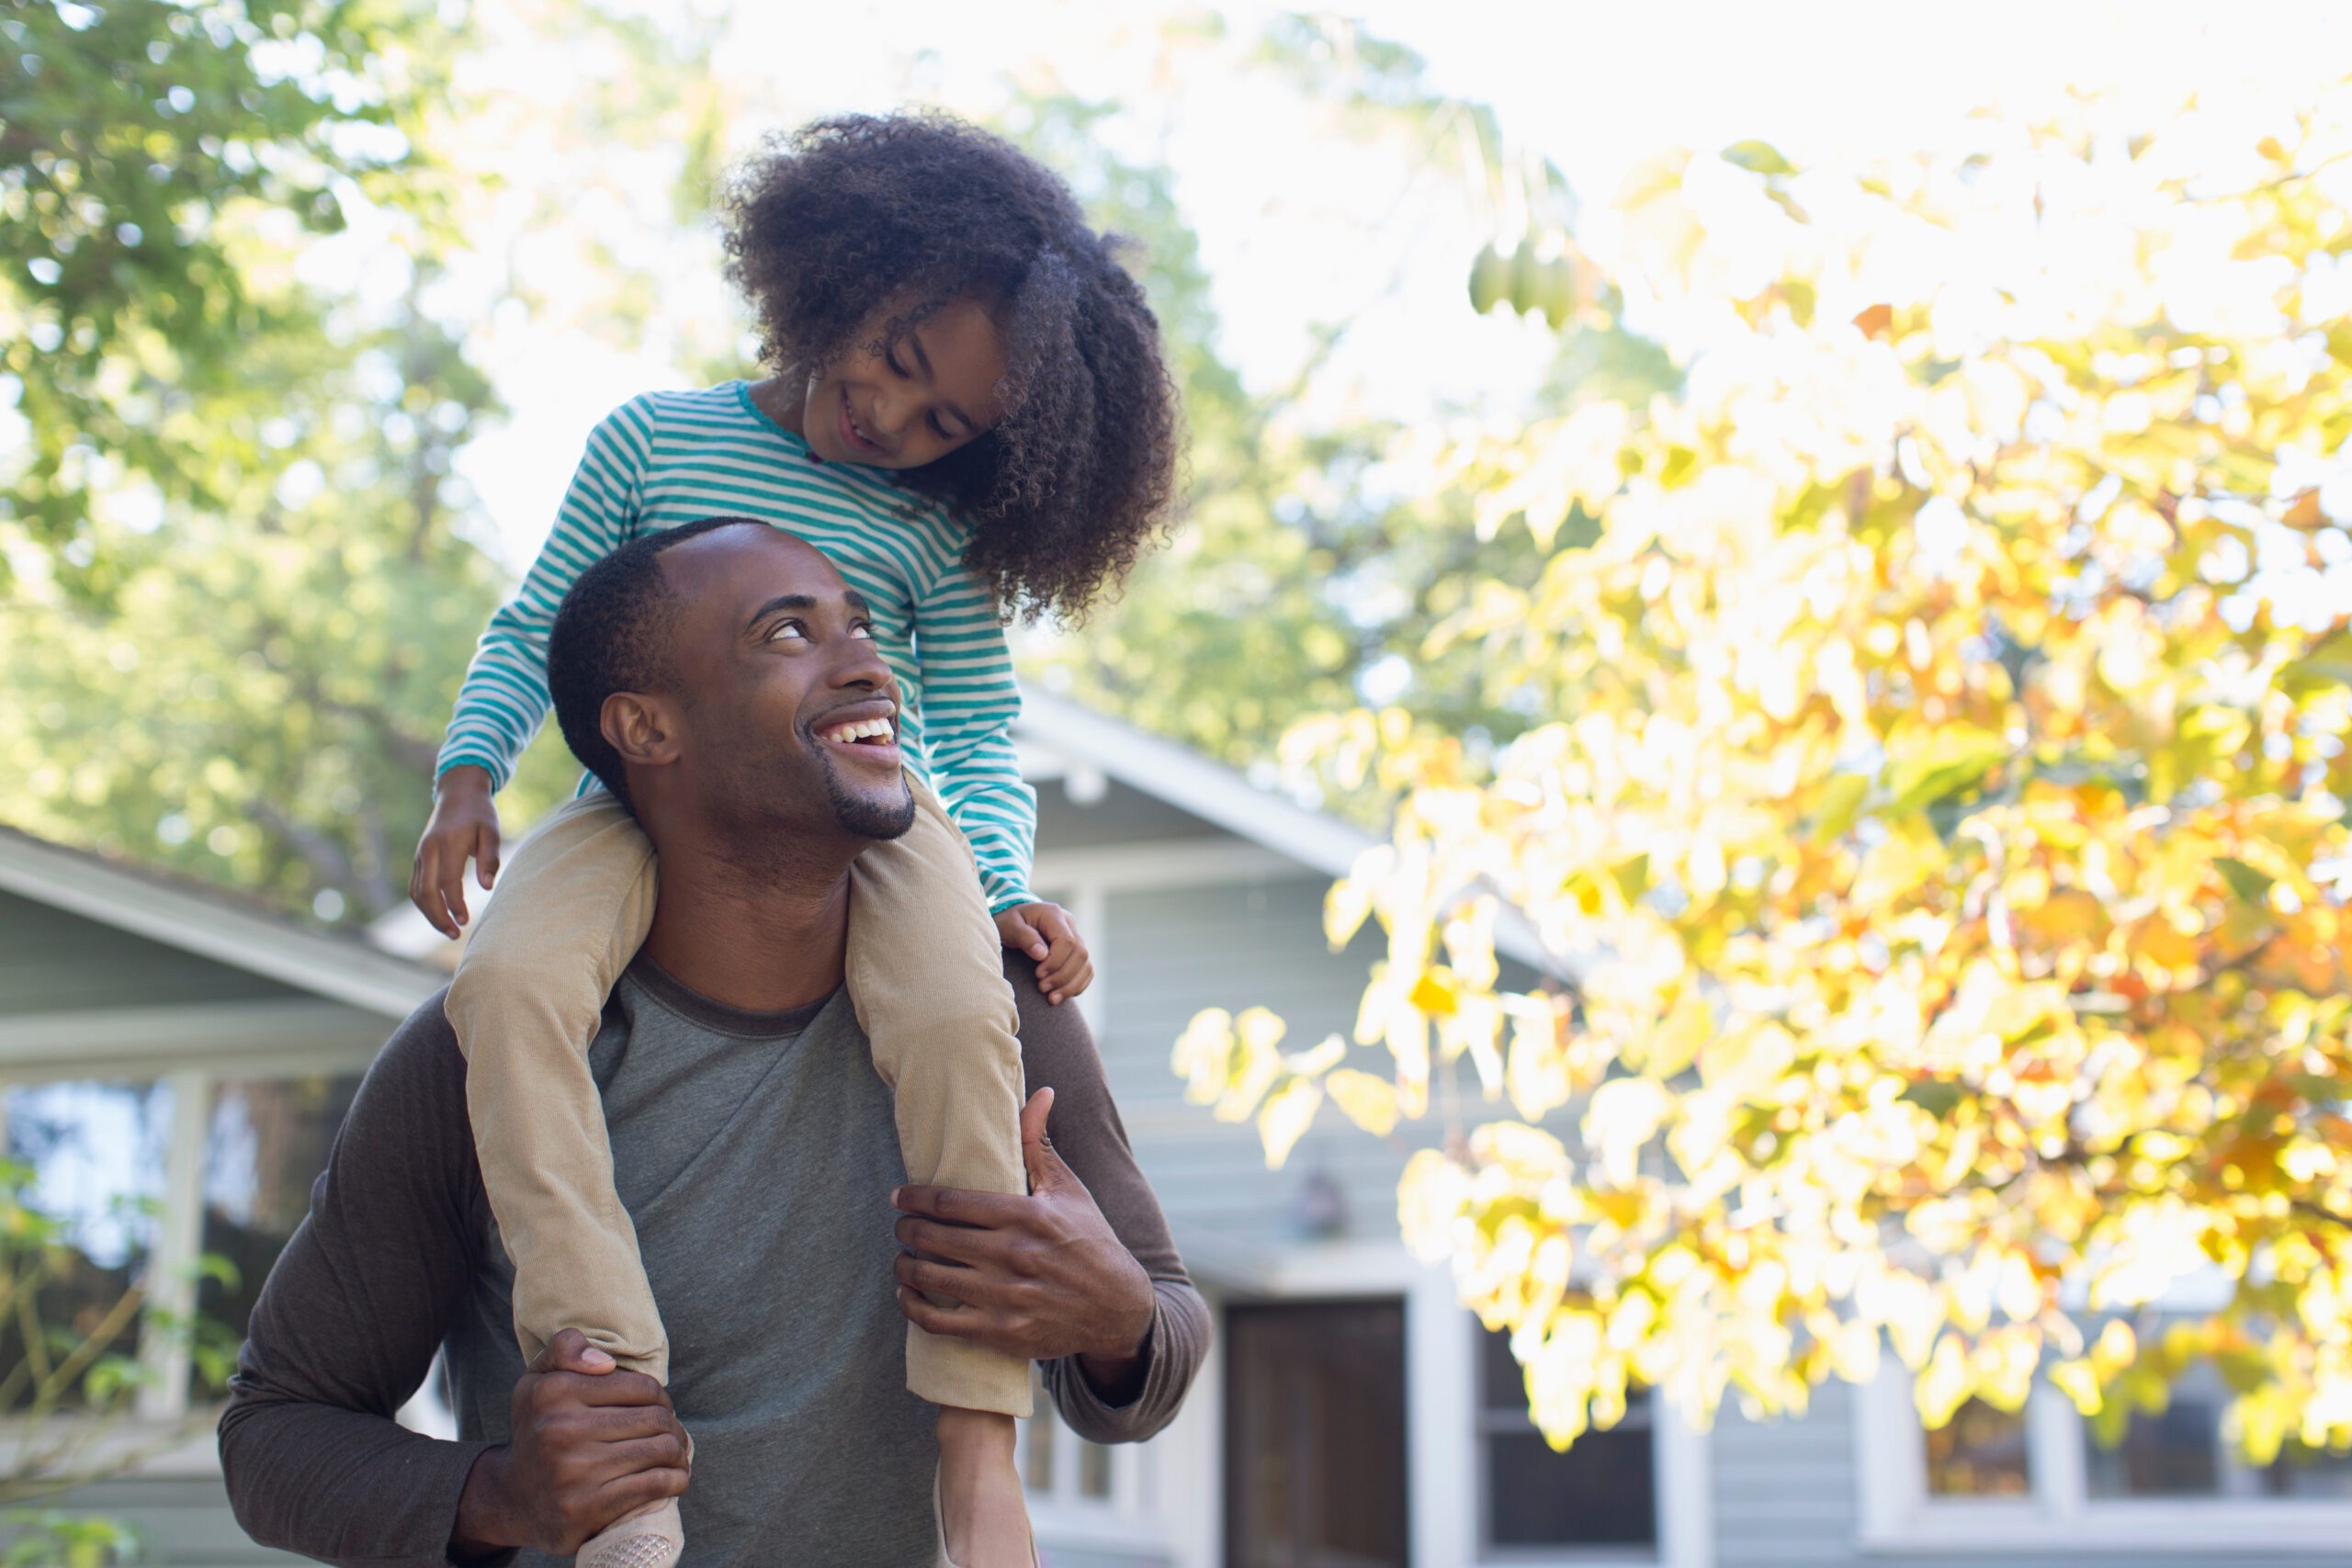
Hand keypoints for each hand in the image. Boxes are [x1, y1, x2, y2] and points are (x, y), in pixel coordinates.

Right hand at [411, 765, 500, 937]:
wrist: (458, 792)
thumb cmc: (480, 813)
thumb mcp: (491, 830)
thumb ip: (490, 857)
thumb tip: (487, 887)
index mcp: (447, 843)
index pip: (448, 881)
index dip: (455, 904)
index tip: (465, 921)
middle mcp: (428, 850)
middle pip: (426, 892)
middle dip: (439, 917)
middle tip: (456, 935)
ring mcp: (420, 855)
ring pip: (417, 892)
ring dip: (430, 914)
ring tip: (449, 930)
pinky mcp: (418, 858)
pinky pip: (415, 886)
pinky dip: (424, 904)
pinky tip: (439, 915)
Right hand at [447, 1328, 688, 1559]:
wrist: (511, 1499)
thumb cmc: (537, 1431)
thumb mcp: (537, 1381)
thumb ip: (565, 1349)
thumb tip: (605, 1362)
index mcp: (554, 1392)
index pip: (642, 1386)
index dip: (660, 1397)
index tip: (658, 1409)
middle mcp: (561, 1429)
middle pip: (656, 1418)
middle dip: (673, 1425)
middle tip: (671, 1435)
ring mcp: (575, 1471)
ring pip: (661, 1449)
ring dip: (679, 1453)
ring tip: (675, 1455)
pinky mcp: (588, 1508)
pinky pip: (654, 1484)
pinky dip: (676, 1480)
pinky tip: (676, 1478)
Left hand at [892, 1088, 1154, 1393]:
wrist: (1117, 1309)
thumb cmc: (1090, 1241)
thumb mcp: (1068, 1190)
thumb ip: (1039, 1143)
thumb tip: (1039, 1092)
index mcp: (1026, 1215)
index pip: (950, 1202)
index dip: (914, 1198)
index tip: (897, 1196)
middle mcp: (1013, 1255)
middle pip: (933, 1238)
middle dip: (906, 1229)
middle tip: (900, 1225)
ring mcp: (1006, 1296)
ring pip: (930, 1278)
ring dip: (904, 1266)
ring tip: (902, 1258)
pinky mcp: (1001, 1332)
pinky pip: (939, 1322)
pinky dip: (913, 1308)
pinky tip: (907, 1296)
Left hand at [994, 902, 1092, 1004]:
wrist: (1012, 921)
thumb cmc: (1008, 922)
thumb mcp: (1009, 925)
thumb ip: (1025, 937)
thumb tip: (1042, 955)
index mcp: (1054, 914)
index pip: (1067, 941)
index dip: (1056, 962)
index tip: (1038, 974)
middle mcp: (1069, 924)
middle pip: (1080, 954)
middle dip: (1062, 976)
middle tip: (1042, 988)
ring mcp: (1076, 937)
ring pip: (1086, 964)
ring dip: (1071, 985)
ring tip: (1051, 998)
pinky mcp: (1076, 951)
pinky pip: (1086, 970)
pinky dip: (1077, 985)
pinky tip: (1061, 995)